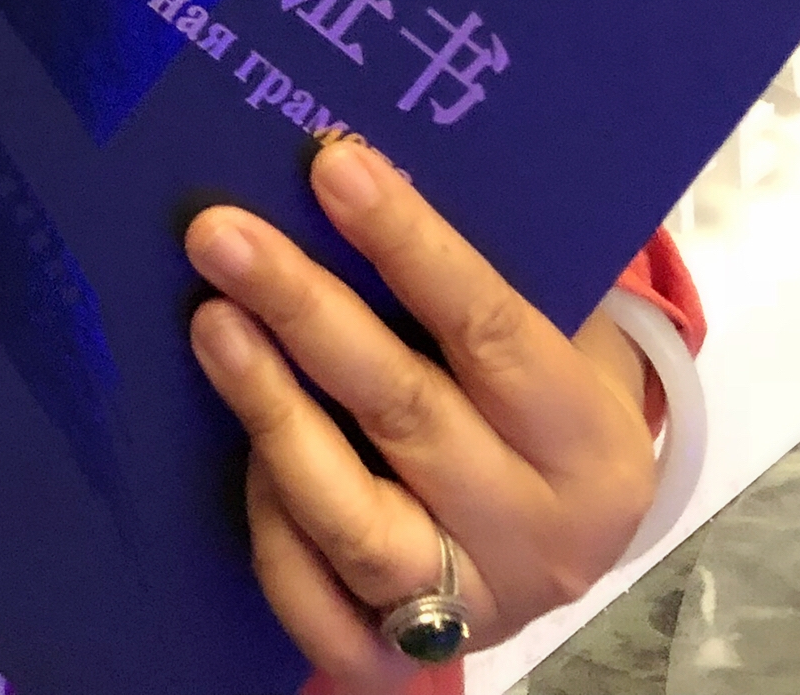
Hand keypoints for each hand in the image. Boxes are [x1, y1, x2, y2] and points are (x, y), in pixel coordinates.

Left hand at [185, 135, 657, 684]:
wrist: (560, 537)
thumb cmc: (533, 394)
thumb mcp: (550, 332)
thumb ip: (473, 267)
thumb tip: (347, 155)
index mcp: (589, 441)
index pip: (492, 329)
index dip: (408, 243)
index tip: (330, 162)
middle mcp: (539, 535)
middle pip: (408, 414)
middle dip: (306, 310)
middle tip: (221, 231)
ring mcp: (471, 608)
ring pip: (356, 521)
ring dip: (273, 411)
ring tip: (210, 322)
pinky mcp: (402, 657)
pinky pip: (318, 608)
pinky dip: (272, 529)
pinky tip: (235, 450)